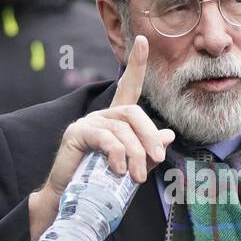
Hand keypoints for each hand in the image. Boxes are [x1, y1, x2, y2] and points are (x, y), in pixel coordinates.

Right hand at [28, 35, 174, 240]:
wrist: (72, 200)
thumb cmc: (103, 184)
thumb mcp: (133, 166)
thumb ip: (149, 150)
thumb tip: (168, 134)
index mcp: (116, 121)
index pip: (128, 87)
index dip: (136, 64)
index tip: (142, 40)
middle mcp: (102, 116)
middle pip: (134, 112)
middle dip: (150, 136)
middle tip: (158, 159)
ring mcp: (88, 122)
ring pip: (123, 129)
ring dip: (136, 153)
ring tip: (137, 176)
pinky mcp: (77, 133)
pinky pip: (106, 137)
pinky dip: (117, 154)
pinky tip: (118, 170)